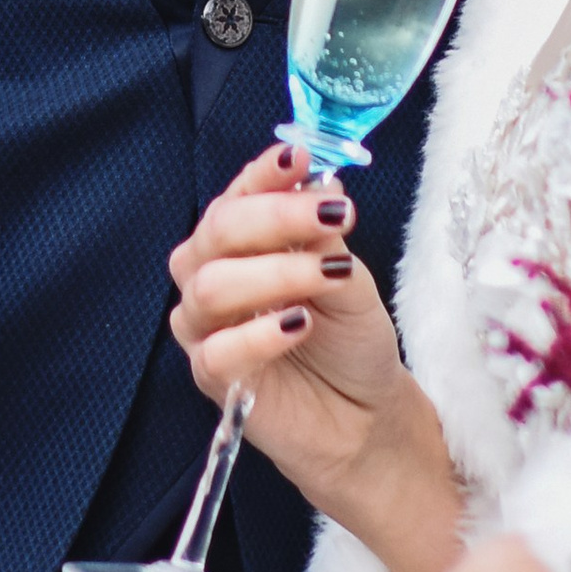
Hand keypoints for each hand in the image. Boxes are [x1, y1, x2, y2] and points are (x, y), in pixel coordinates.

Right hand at [169, 144, 463, 571]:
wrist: (363, 416)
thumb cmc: (350, 339)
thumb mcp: (348, 277)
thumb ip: (324, 237)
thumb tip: (319, 185)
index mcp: (241, 243)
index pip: (235, 196)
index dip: (262, 173)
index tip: (298, 155)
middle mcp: (212, 277)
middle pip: (216, 232)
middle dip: (275, 215)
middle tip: (333, 214)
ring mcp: (207, 329)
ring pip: (211, 286)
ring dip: (275, 272)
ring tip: (327, 277)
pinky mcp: (213, 379)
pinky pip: (215, 350)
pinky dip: (258, 333)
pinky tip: (299, 325)